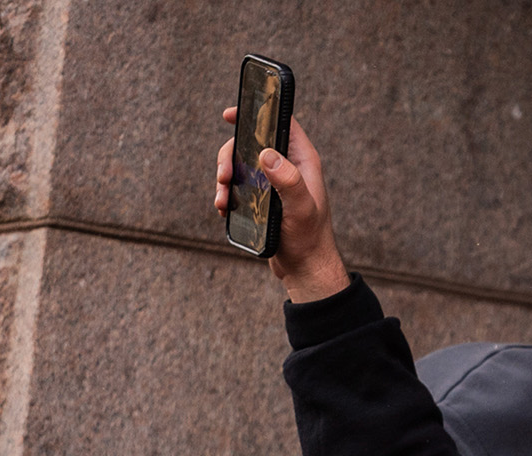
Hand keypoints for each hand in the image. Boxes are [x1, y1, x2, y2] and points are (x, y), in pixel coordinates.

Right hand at [214, 108, 349, 303]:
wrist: (305, 268)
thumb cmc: (309, 239)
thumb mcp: (300, 208)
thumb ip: (288, 180)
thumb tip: (267, 154)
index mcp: (302, 160)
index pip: (280, 122)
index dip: (257, 112)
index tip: (231, 115)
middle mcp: (288, 167)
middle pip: (251, 142)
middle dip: (231, 155)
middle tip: (224, 175)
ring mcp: (273, 183)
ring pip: (240, 164)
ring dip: (225, 177)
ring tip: (221, 199)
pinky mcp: (261, 199)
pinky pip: (238, 186)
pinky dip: (226, 194)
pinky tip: (223, 208)